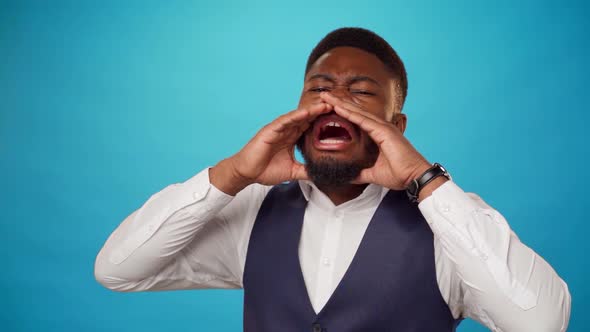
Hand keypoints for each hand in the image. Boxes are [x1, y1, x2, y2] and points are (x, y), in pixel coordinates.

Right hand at [210, 103, 332, 194]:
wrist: (247, 173)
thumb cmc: (265, 170)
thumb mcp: (293, 172)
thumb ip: (307, 171)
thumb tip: (322, 176)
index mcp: (292, 138)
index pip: (311, 126)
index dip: (325, 121)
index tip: (341, 118)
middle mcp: (287, 130)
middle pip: (308, 118)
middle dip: (322, 112)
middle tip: (339, 105)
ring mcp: (278, 129)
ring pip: (298, 116)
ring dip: (312, 110)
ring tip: (326, 105)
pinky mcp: (270, 130)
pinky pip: (285, 121)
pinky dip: (296, 116)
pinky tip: (307, 112)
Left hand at [320, 92, 431, 190]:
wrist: (414, 177)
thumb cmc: (399, 174)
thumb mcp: (374, 174)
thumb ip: (361, 173)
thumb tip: (350, 176)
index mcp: (379, 134)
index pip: (356, 119)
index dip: (342, 111)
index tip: (328, 106)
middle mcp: (381, 127)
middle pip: (355, 111)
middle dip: (338, 102)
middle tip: (323, 94)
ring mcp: (383, 127)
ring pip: (357, 112)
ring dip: (340, 103)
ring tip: (325, 95)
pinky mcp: (384, 131)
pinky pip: (363, 120)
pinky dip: (349, 113)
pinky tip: (337, 107)